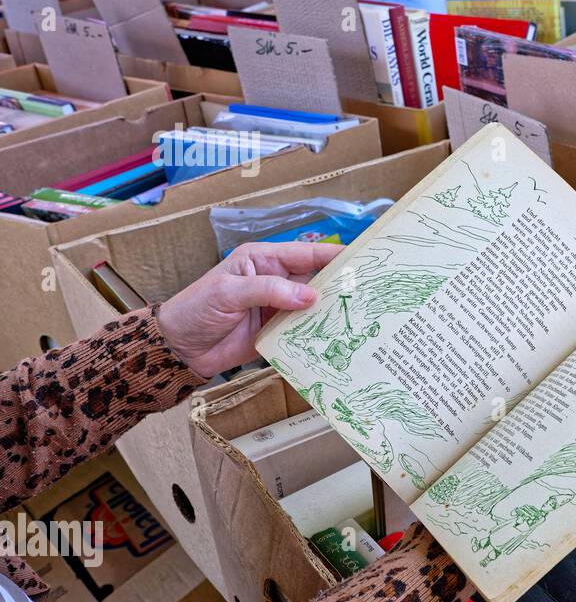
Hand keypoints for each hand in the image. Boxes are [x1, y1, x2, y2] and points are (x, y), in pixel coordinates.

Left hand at [157, 242, 344, 378]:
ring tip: (361, 316)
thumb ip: (268, 291)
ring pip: (314, 306)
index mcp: (264, 260)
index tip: (362, 260)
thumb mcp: (228, 293)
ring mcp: (279, 307)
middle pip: (316, 279)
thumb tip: (310, 296)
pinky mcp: (278, 331)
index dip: (334, 255)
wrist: (179, 348)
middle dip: (340, 284)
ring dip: (333, 311)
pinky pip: (304, 330)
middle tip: (369, 292)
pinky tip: (338, 338)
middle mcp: (276, 280)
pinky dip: (319, 333)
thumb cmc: (195, 310)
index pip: (306, 253)